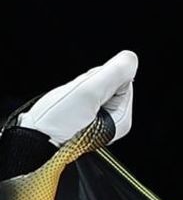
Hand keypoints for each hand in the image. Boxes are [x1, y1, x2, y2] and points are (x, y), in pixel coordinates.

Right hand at [17, 51, 136, 146]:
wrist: (33, 140)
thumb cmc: (58, 122)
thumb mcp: (88, 91)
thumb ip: (112, 74)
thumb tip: (131, 59)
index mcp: (122, 118)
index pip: (123, 80)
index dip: (101, 76)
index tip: (87, 88)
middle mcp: (113, 122)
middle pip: (107, 84)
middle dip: (89, 83)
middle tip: (75, 97)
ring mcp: (98, 121)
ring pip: (92, 89)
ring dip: (78, 89)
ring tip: (69, 103)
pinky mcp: (82, 119)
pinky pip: (80, 97)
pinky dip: (72, 96)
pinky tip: (65, 106)